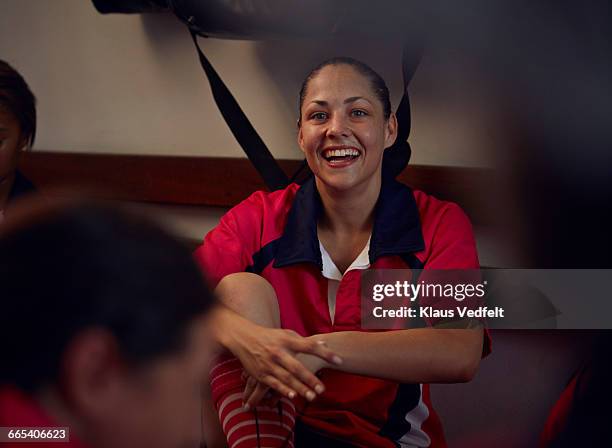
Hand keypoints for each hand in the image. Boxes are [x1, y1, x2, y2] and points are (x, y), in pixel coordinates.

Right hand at [227, 320, 341, 402]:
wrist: (243, 337)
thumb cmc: (270, 336)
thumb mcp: (286, 334)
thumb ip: (305, 341)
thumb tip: (324, 344)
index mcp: (287, 340)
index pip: (309, 346)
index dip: (325, 352)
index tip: (339, 360)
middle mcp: (278, 351)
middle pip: (296, 367)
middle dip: (310, 379)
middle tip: (322, 389)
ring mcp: (269, 363)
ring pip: (286, 378)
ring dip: (299, 388)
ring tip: (312, 396)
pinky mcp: (260, 373)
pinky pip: (273, 383)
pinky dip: (282, 390)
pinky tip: (292, 396)